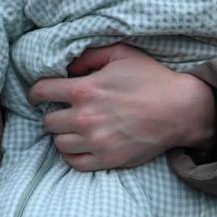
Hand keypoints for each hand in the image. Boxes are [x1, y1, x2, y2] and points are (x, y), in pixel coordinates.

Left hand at [27, 43, 214, 170]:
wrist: (180, 110)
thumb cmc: (151, 78)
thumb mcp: (121, 53)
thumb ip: (89, 55)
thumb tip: (67, 67)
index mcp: (85, 89)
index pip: (41, 92)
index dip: (36, 92)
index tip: (39, 94)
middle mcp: (85, 117)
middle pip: (48, 121)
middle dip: (52, 113)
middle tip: (62, 111)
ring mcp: (96, 141)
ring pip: (59, 143)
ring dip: (62, 135)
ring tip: (72, 128)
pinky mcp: (107, 160)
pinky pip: (74, 163)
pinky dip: (72, 154)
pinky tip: (79, 145)